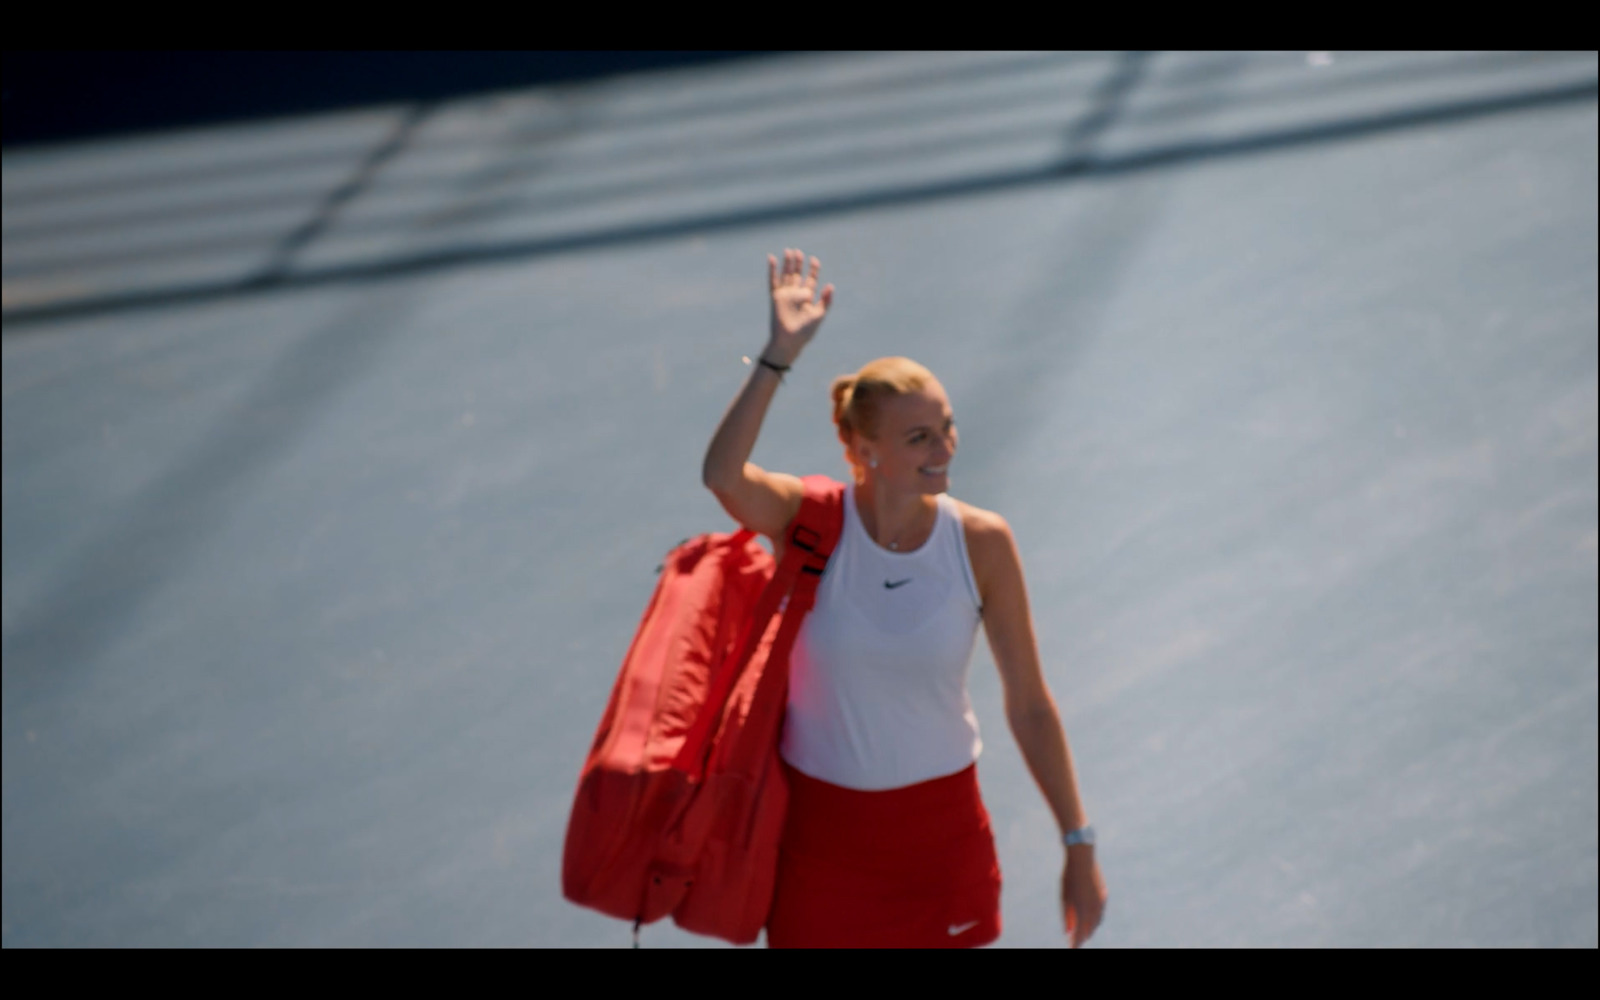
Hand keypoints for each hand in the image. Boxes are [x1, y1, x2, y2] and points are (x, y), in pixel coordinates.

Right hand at [767, 248, 833, 363]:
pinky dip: (772, 270)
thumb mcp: (819, 314)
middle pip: (797, 275)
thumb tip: (830, 285)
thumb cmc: (805, 331)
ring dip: (787, 264)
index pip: (810, 280)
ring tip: (788, 251)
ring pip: (786, 275)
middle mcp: (796, 294)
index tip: (814, 260)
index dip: (813, 270)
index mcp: (808, 298)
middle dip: (798, 264)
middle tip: (799, 252)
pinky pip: (773, 280)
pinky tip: (771, 258)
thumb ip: (825, 300)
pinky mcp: (775, 297)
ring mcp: (785, 294)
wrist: (790, 340)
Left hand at [1062, 846, 1106, 947]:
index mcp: (1083, 912)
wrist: (1083, 859)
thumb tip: (1068, 932)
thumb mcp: (1064, 898)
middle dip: (1082, 936)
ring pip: (1097, 922)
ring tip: (1084, 933)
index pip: (1080, 935)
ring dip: (1090, 928)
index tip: (1072, 948)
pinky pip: (1100, 913)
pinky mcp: (1103, 896)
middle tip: (1075, 942)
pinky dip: (1095, 919)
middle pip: (1089, 930)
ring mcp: (1101, 903)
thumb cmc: (1069, 878)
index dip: (1075, 943)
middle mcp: (1094, 910)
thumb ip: (1067, 916)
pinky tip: (1091, 919)